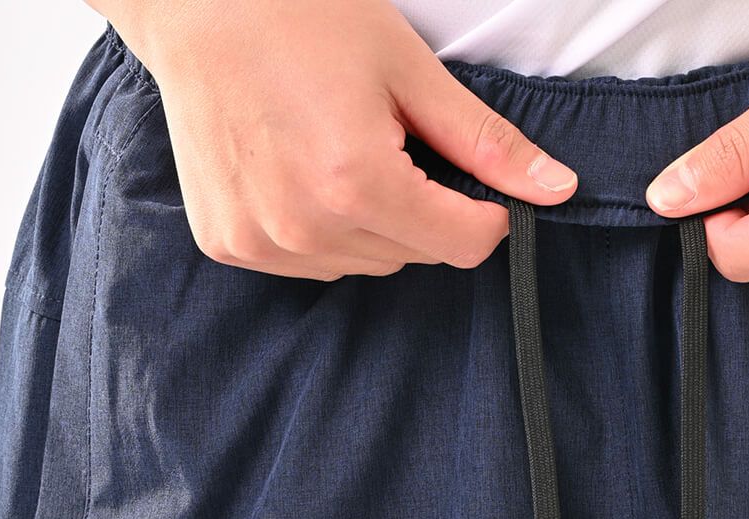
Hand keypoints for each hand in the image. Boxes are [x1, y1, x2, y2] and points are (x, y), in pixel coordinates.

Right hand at [96, 0, 577, 279]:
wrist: (189, 4)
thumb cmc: (300, 16)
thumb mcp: (409, 70)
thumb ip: (486, 143)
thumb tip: (559, 190)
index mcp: (356, 182)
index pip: (463, 245)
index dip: (483, 214)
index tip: (470, 179)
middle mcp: (305, 226)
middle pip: (416, 255)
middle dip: (423, 210)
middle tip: (386, 141)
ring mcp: (262, 242)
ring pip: (367, 263)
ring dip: (374, 225)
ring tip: (337, 151)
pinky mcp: (231, 246)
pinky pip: (313, 263)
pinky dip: (324, 231)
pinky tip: (300, 174)